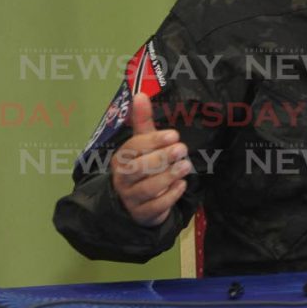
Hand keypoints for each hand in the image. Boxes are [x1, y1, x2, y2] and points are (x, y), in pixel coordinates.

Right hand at [110, 92, 190, 226]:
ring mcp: (131, 198)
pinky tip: (181, 186)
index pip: (133, 147)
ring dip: (168, 176)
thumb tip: (140, 93)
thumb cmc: (142, 166)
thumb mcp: (142, 143)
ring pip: (147, 188)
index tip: (174, 135)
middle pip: (137, 169)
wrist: (136, 203)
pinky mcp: (142, 214)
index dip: (153, 140)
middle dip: (161, 158)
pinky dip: (170, 196)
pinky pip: (156, 206)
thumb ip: (142, 121)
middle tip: (182, 150)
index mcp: (121, 158)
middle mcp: (122, 178)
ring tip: (186, 166)